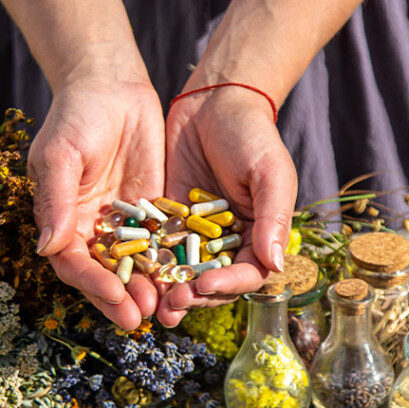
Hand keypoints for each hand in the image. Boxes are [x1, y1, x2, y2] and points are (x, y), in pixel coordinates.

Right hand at [28, 76, 164, 329]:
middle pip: (105, 274)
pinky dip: (171, 263)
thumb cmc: (75, 116)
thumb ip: (56, 200)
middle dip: (121, 298)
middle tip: (141, 318)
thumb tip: (47, 248)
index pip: (73, 264)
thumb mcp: (60, 154)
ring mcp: (124, 224)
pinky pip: (162, 243)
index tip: (114, 296)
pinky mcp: (153, 213)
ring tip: (165, 308)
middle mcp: (91, 230)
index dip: (92, 283)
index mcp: (62, 221)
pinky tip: (186, 279)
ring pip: (136, 266)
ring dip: (148, 289)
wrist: (111, 86)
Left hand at [156, 86, 297, 326]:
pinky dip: (147, 262)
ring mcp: (194, 234)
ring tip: (151, 303)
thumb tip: (276, 265)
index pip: (246, 274)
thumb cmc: (253, 135)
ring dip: (168, 289)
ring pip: (182, 271)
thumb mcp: (270, 173)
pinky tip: (132, 273)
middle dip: (193, 296)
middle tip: (172, 305)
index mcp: (258, 237)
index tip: (206, 286)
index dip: (227, 286)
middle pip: (211, 282)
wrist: (214, 101)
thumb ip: (273, 218)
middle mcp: (226, 243)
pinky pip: (157, 246)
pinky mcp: (167, 220)